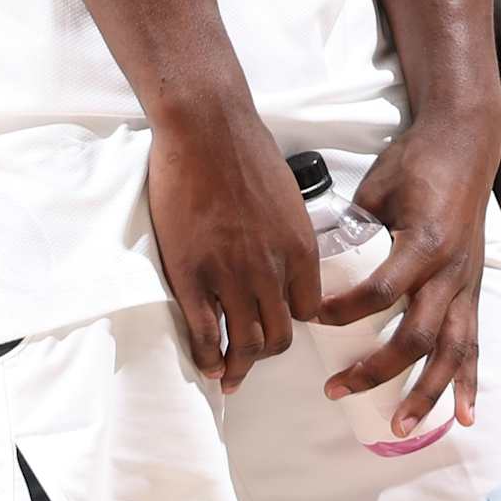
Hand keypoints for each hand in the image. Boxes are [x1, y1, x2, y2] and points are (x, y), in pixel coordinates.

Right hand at [148, 102, 321, 394]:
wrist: (205, 125)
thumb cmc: (243, 147)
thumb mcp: (286, 193)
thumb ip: (285, 230)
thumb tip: (277, 248)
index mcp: (300, 249)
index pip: (307, 309)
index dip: (290, 320)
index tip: (274, 323)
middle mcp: (272, 269)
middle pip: (279, 336)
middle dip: (265, 353)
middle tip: (250, 358)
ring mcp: (231, 274)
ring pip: (244, 343)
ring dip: (237, 366)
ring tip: (228, 374)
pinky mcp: (193, 272)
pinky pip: (205, 332)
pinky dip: (207, 355)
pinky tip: (204, 362)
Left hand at [315, 112, 500, 433]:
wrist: (464, 145)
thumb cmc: (413, 161)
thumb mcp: (376, 186)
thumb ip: (352, 224)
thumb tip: (310, 253)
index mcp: (423, 244)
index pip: (380, 292)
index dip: (342, 310)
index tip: (308, 317)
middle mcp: (450, 272)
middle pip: (415, 336)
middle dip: (375, 369)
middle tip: (334, 389)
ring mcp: (466, 285)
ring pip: (449, 353)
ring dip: (425, 394)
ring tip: (398, 426)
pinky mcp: (474, 290)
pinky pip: (474, 343)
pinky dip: (469, 382)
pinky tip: (466, 416)